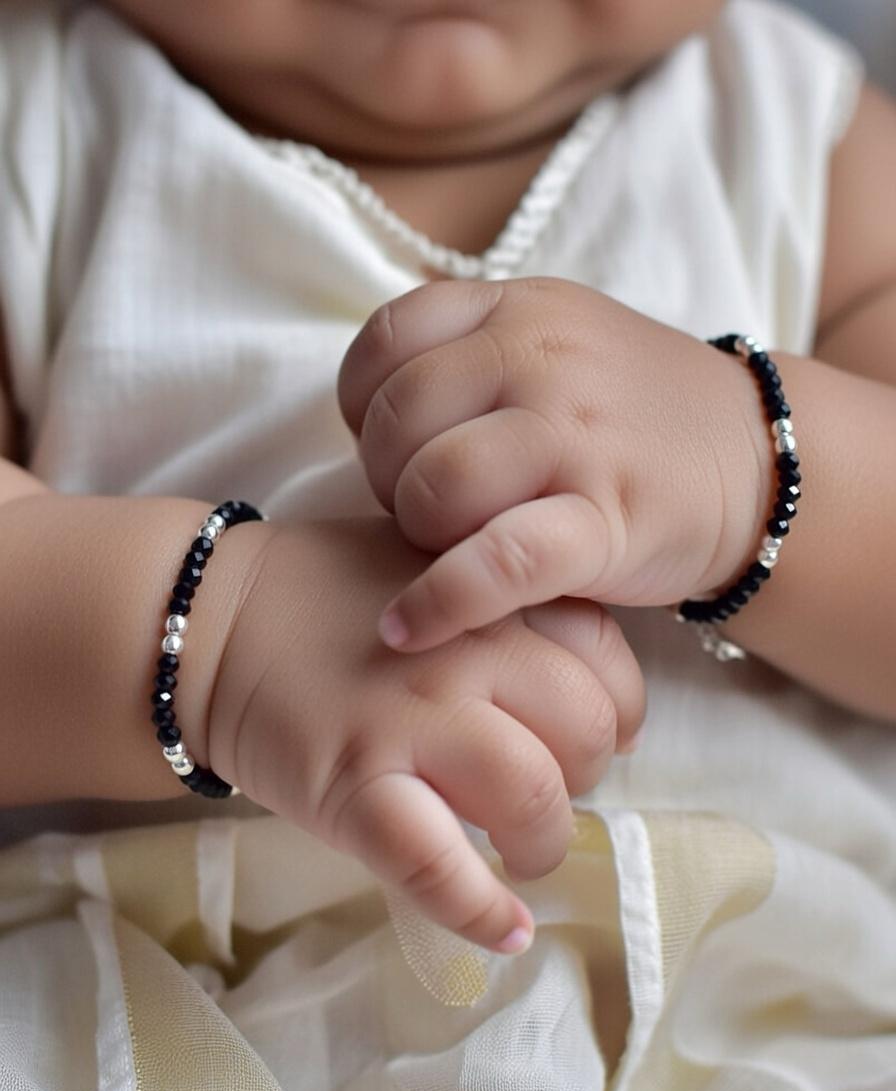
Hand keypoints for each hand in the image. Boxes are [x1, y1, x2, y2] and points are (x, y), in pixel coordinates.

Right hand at [207, 518, 644, 951]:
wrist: (212, 621)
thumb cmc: (326, 594)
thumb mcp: (430, 565)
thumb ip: (505, 601)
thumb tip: (593, 684)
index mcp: (488, 597)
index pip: (605, 660)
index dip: (620, 709)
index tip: (602, 735)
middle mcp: (465, 653)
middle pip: (584, 732)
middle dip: (586, 777)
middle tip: (547, 792)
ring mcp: (409, 720)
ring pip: (532, 794)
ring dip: (546, 843)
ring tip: (525, 855)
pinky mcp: (352, 785)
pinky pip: (437, 863)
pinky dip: (481, 910)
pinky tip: (506, 931)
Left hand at [338, 278, 771, 650]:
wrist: (755, 460)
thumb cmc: (628, 415)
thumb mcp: (555, 342)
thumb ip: (468, 355)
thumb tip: (370, 415)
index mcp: (520, 309)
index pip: (387, 341)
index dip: (364, 407)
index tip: (391, 446)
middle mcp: (545, 359)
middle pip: (400, 422)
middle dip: (389, 481)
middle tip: (426, 508)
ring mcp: (579, 438)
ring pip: (439, 486)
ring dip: (419, 535)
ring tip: (443, 549)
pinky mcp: (606, 524)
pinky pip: (498, 563)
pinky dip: (440, 602)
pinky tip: (407, 627)